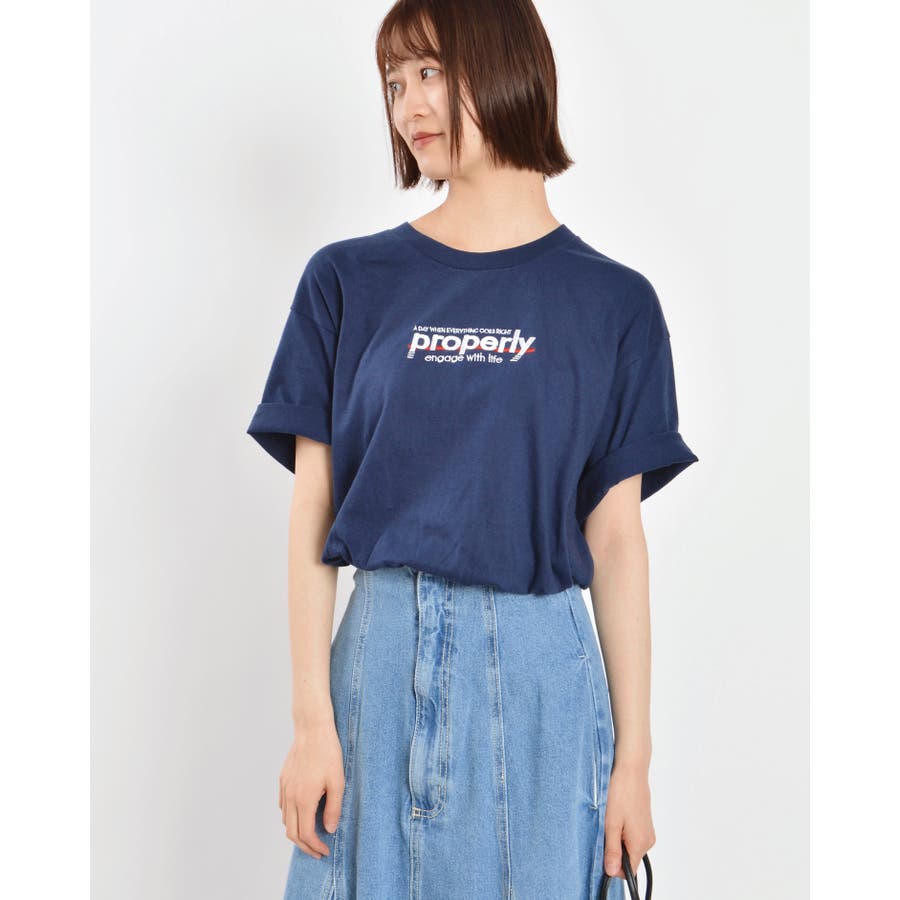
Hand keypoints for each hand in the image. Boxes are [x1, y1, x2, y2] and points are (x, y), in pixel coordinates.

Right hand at [279, 718, 344, 858]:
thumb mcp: (338, 782)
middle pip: (291, 832)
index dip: (315, 846)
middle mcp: (290, 796)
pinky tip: (302, 813)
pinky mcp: (283, 779)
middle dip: (305, 846)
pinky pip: (283, 805)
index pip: (305, 834)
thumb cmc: (328, 753)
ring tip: (311, 834)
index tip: (325, 851)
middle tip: (318, 851)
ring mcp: (284, 788)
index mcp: (304, 799)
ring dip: (296, 832)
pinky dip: (290, 816)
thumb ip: (333, 808)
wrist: (312, 730)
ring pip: (285, 820)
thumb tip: (329, 830)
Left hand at [603, 760, 655, 879]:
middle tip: (604, 828)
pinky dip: (621, 828)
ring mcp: (647, 830)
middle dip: (613, 848)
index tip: (602, 851)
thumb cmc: (620, 792)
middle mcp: (648, 840)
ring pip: (628, 845)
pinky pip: (632, 834)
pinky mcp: (644, 821)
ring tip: (611, 817)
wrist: (631, 768)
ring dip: (617, 837)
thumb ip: (612, 850)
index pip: (628, 871)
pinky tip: (616, 812)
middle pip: (628, 858)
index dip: (613, 866)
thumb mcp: (610, 823)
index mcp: (641, 844)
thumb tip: (612, 872)